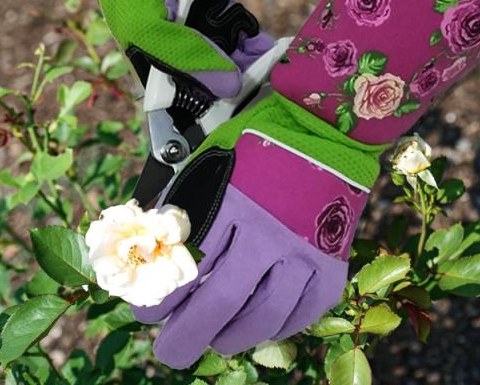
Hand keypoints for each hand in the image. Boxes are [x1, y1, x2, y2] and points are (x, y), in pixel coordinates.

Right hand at [82, 0, 286, 203]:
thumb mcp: (152, 32)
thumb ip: (190, 59)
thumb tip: (233, 87)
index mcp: (163, 78)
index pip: (192, 110)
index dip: (217, 120)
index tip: (244, 129)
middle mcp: (188, 65)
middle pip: (222, 90)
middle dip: (247, 96)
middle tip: (274, 108)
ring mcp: (209, 43)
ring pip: (239, 66)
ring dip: (259, 72)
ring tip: (283, 85)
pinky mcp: (225, 20)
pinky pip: (247, 39)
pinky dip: (262, 47)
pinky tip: (281, 55)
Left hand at [131, 92, 378, 367]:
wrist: (324, 128)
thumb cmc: (262, 140)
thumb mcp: (213, 157)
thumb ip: (186, 199)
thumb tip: (152, 242)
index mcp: (232, 201)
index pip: (188, 265)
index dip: (161, 298)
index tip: (147, 312)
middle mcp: (268, 230)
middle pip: (222, 300)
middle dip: (188, 335)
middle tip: (171, 352)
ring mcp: (303, 248)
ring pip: (265, 315)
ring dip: (235, 336)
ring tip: (219, 342)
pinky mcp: (331, 260)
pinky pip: (305, 310)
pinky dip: (281, 326)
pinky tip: (264, 327)